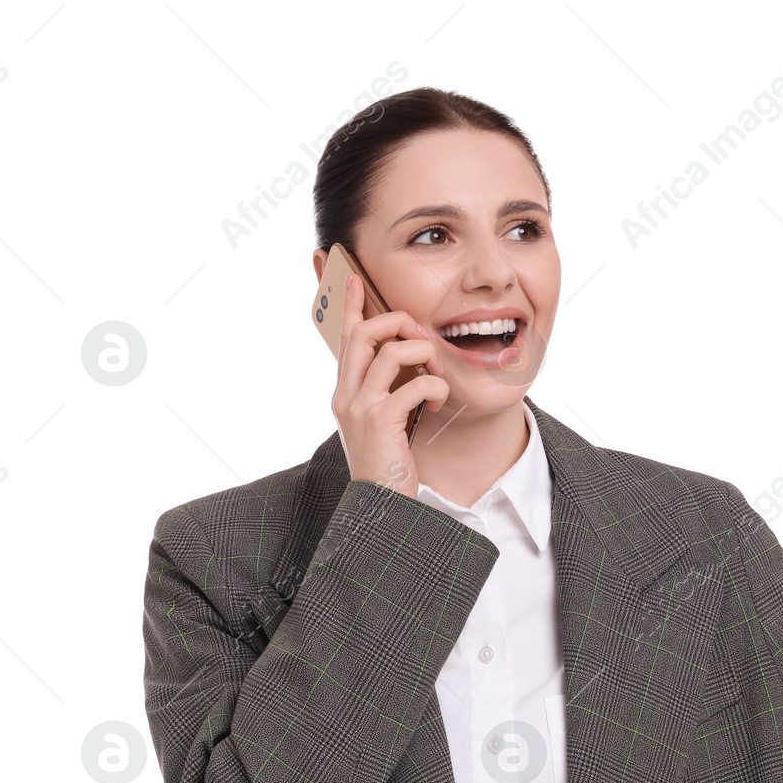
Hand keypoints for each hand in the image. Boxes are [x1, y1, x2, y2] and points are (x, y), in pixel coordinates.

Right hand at [330, 273, 451, 495]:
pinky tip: (438, 404)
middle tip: (420, 333)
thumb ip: (389, 393)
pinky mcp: (381, 420)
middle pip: (363, 334)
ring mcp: (360, 407)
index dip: (351, 306)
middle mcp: (346, 395)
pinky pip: (415, 384)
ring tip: (436, 372)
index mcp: (345, 393)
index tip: (354, 278)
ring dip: (422, 354)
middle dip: (395, 322)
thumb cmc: (388, 465)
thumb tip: (412, 365)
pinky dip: (435, 386)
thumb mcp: (384, 423)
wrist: (380, 505)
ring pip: (389, 352)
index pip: (344, 338)